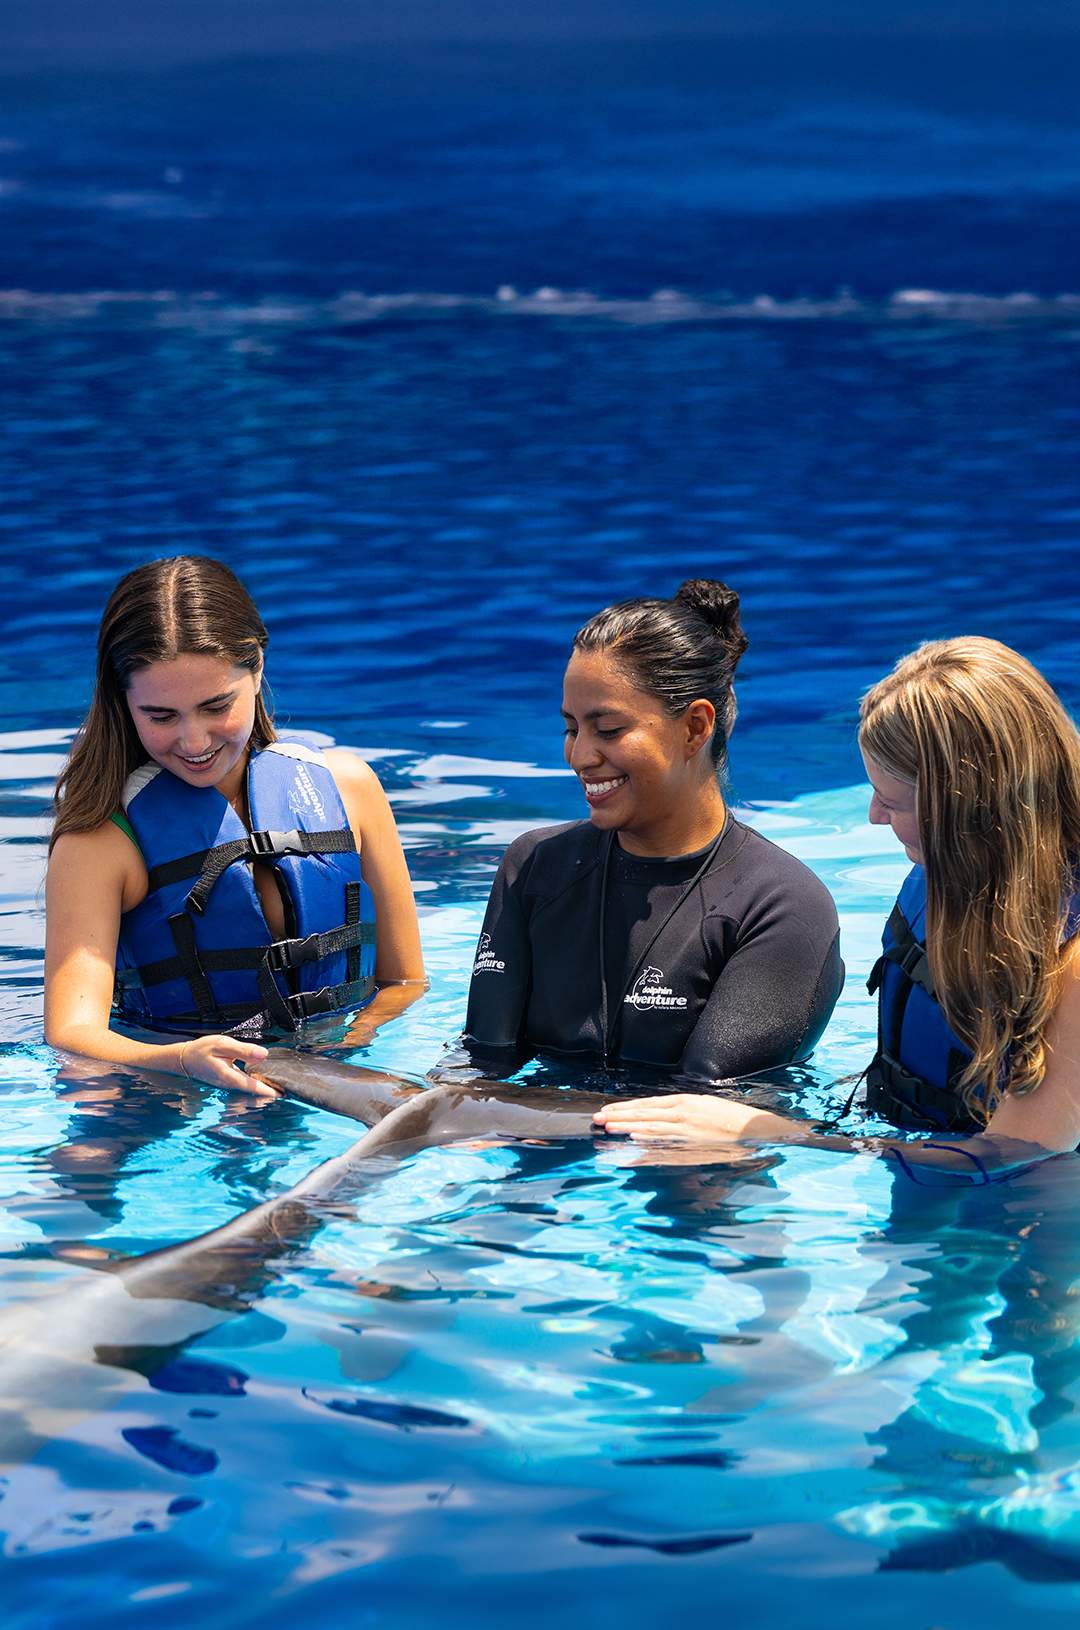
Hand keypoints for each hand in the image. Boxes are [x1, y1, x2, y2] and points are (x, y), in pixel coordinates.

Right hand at [177, 1035, 276, 1096]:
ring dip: (263, 1091)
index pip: (253, 1087)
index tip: (283, 1093)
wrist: (184, 1058)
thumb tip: (264, 1054)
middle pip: (253, 1092)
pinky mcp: (228, 1082)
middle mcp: (230, 1085)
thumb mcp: (223, 1044)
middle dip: (269, 1094)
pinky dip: (255, 1086)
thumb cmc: (203, 1050)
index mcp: (229, 1077)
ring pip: (249, 1090)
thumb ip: (243, 1050)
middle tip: (287, 1092)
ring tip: (280, 1089)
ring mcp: (228, 1085)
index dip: (269, 1091)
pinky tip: (265, 1082)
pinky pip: (244, 1086)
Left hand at [593, 1093, 784, 1144]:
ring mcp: (687, 1130)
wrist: (755, 1130)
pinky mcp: (693, 1145)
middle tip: (598, 1118)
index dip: (627, 1107)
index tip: (609, 1109)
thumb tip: (661, 1114)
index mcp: (685, 1102)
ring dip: (628, 1128)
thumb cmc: (731, 1118)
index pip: (648, 1104)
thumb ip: (682, 1110)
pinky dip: (649, 1142)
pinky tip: (634, 1140)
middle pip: (644, 1114)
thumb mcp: (704, 1106)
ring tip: (608, 1128)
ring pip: (651, 1128)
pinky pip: (666, 1144)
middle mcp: (683, 1113)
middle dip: (620, 1116)